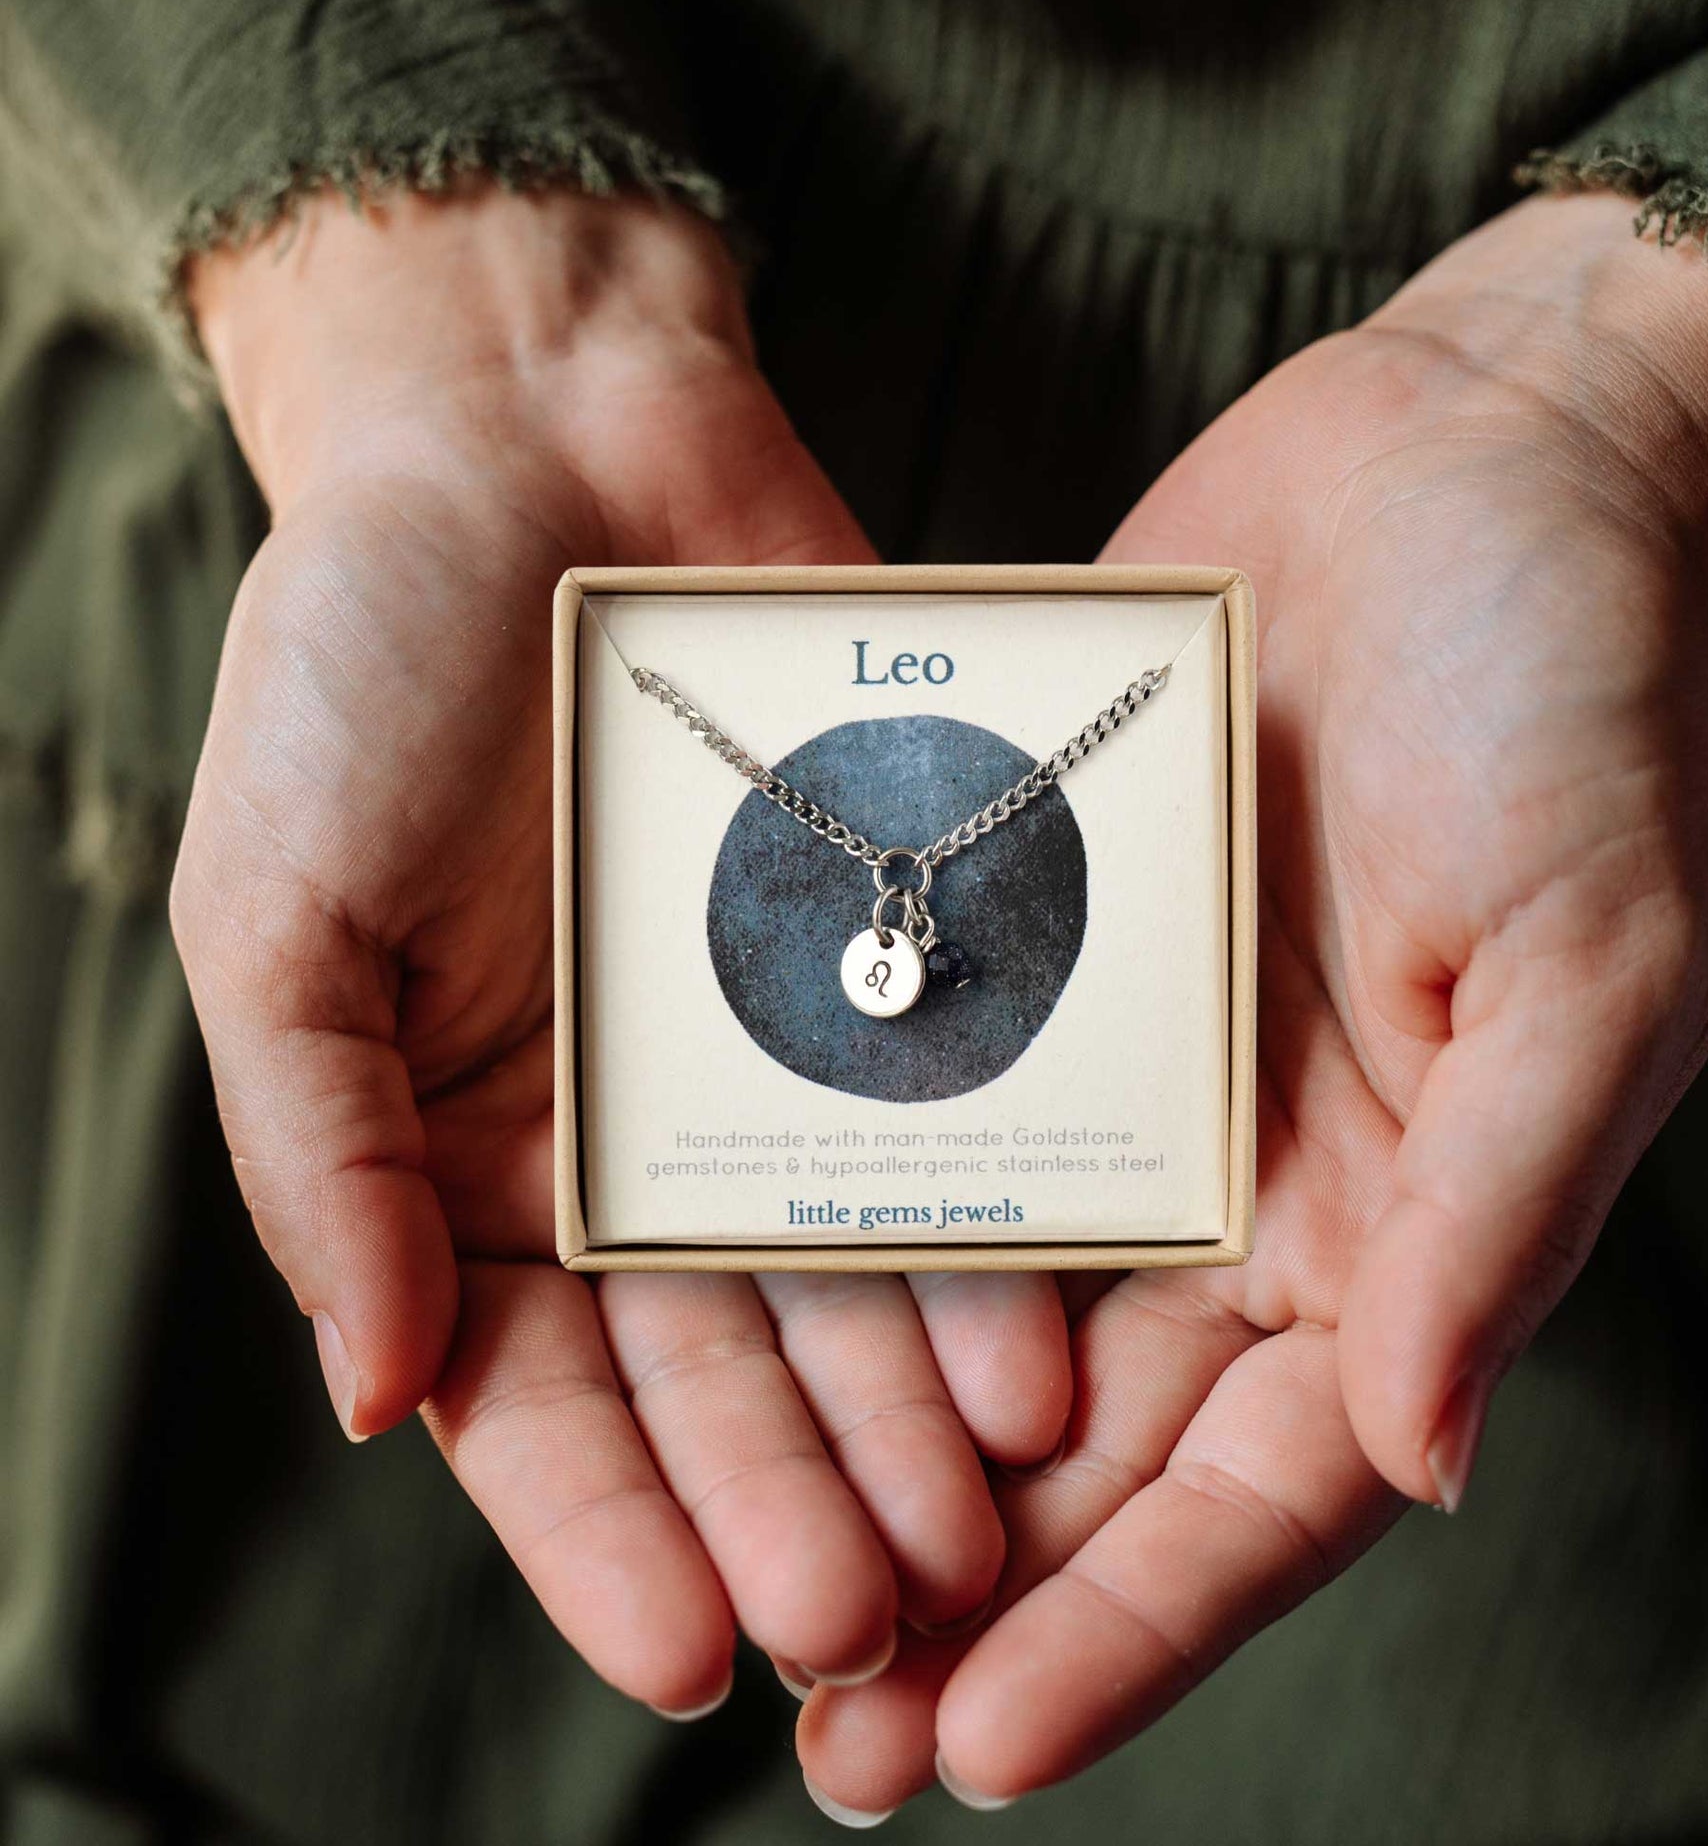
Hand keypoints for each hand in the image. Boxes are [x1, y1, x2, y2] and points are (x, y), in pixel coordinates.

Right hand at [170, 188, 1071, 1715]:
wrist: (541, 441)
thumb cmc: (365, 665)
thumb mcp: (277, 911)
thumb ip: (322, 1152)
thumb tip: (374, 1395)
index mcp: (468, 1162)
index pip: (535, 1401)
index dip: (607, 1532)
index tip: (689, 1652)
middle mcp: (631, 1144)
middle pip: (719, 1372)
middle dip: (791, 1501)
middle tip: (876, 1622)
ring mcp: (769, 1061)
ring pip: (848, 1281)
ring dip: (906, 1415)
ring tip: (983, 1526)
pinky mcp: (888, 968)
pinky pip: (944, 1124)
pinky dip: (985, 1240)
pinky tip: (1043, 1342)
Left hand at [795, 191, 1707, 1810]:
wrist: (1469, 466)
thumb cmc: (1573, 703)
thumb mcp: (1586, 960)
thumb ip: (1500, 1211)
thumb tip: (1419, 1457)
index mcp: (1403, 1224)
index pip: (1262, 1487)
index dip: (1132, 1628)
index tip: (980, 1746)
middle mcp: (1261, 1185)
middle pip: (1103, 1450)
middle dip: (973, 1596)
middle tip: (818, 1732)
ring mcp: (1141, 1080)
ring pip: (996, 1317)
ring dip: (881, 1453)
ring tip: (743, 1573)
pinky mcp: (1050, 961)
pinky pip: (942, 1117)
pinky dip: (857, 1228)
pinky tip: (732, 1313)